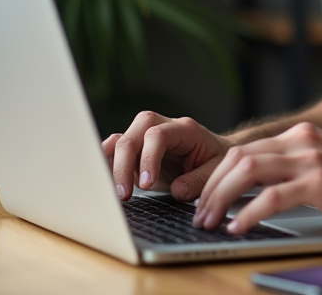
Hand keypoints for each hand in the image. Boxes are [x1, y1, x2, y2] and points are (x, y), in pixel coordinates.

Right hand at [103, 111, 231, 201]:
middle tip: (125, 194)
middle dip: (124, 164)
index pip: (158, 136)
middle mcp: (162, 126)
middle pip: (134, 134)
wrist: (215, 152)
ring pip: (121, 140)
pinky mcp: (137, 147)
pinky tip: (104, 177)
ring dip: (114, 165)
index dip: (148, 158)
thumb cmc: (215, 160)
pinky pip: (116, 148)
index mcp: (185, 129)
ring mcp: (147, 135)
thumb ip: (199, 181)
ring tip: (115, 190)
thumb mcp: (216, 171)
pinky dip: (108, 161)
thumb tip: (178, 190)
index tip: (146, 184)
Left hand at [192, 122, 321, 235]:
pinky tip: (238, 227)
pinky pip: (273, 196)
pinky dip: (249, 213)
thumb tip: (257, 190)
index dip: (216, 175)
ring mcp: (312, 160)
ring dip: (221, 198)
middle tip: (199, 213)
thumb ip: (296, 169)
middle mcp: (303, 141)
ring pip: (248, 172)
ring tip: (210, 221)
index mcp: (302, 136)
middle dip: (211, 187)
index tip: (203, 198)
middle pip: (239, 158)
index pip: (244, 150)